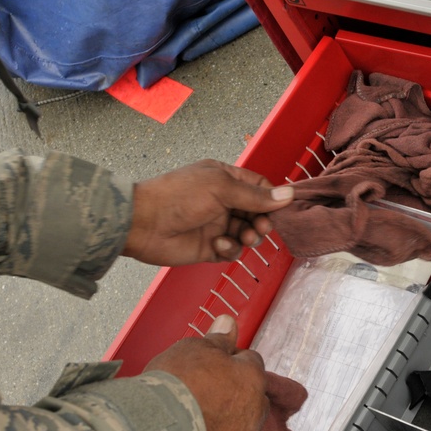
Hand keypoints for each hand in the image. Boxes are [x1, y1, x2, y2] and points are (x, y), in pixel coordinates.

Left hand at [123, 159, 292, 265]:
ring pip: (248, 234)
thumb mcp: (220, 188)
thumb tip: (287, 195)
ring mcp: (217, 224)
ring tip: (243, 237)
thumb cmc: (178, 196)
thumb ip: (255, 195)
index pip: (259, 188)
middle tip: (259, 227)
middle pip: (257, 213)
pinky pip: (232, 251)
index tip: (281, 209)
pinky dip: (230, 249)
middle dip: (262, 221)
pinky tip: (218, 245)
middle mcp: (223, 201)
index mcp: (225, 179)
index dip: (272, 199)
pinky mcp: (210, 247)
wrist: (143, 223)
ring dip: (249, 236)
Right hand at [144, 314, 268, 430]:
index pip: (250, 360)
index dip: (231, 358)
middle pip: (251, 393)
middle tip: (205, 388)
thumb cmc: (177, 383)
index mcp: (252, 377)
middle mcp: (255, 408)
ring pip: (241, 421)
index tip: (213, 362)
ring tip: (197, 414)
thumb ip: (217, 338)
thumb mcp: (194, 349)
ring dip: (227, 416)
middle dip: (235, 389)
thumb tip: (228, 321)